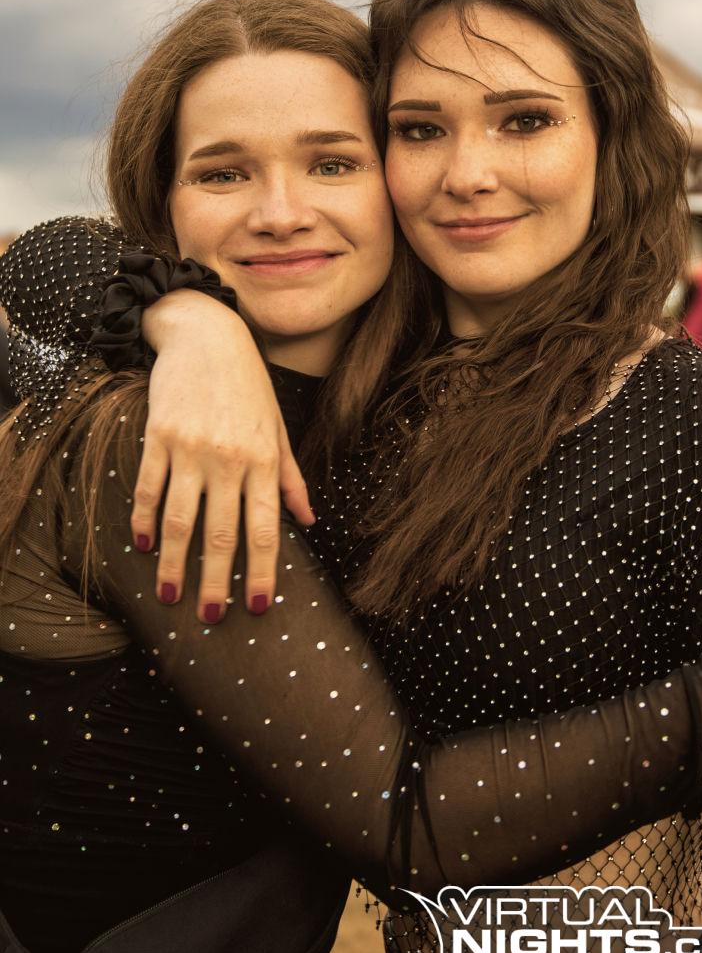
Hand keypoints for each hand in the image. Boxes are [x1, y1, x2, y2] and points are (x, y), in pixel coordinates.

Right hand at [130, 290, 313, 621]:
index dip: (263, 572)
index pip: (266, 529)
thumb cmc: (248, 386)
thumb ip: (291, 478)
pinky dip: (143, 522)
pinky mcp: (158, 436)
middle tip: (211, 618)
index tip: (259, 606)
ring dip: (175, 565)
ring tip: (170, 598)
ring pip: (180, 520)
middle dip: (217, 581)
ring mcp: (192, 449)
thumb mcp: (277, 429)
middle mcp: (230, 459)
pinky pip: (147, 488)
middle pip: (221, 534)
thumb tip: (309, 521)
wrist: (207, 335)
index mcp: (264, 461)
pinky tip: (143, 548)